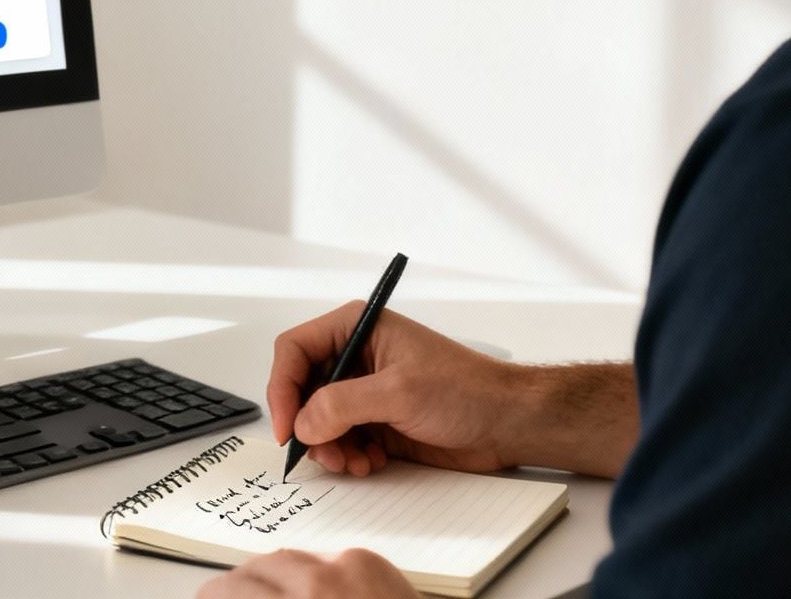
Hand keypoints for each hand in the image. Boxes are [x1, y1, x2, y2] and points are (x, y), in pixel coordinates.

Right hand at [197, 548, 417, 598]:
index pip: (234, 591)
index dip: (213, 596)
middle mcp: (319, 585)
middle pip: (255, 570)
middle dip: (235, 585)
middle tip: (224, 596)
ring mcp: (348, 567)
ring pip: (286, 558)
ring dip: (269, 574)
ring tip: (263, 592)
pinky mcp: (370, 560)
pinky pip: (324, 557)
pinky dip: (309, 570)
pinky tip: (307, 589)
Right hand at [268, 306, 521, 476]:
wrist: (507, 423)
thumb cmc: (467, 390)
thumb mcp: (399, 392)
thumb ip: (342, 405)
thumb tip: (302, 424)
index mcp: (357, 328)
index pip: (294, 350)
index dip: (283, 388)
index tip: (287, 427)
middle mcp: (355, 356)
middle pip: (301, 389)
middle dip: (308, 425)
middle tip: (323, 453)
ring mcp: (365, 390)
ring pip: (318, 420)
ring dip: (329, 446)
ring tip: (354, 462)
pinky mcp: (376, 419)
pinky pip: (341, 439)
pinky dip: (347, 455)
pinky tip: (371, 463)